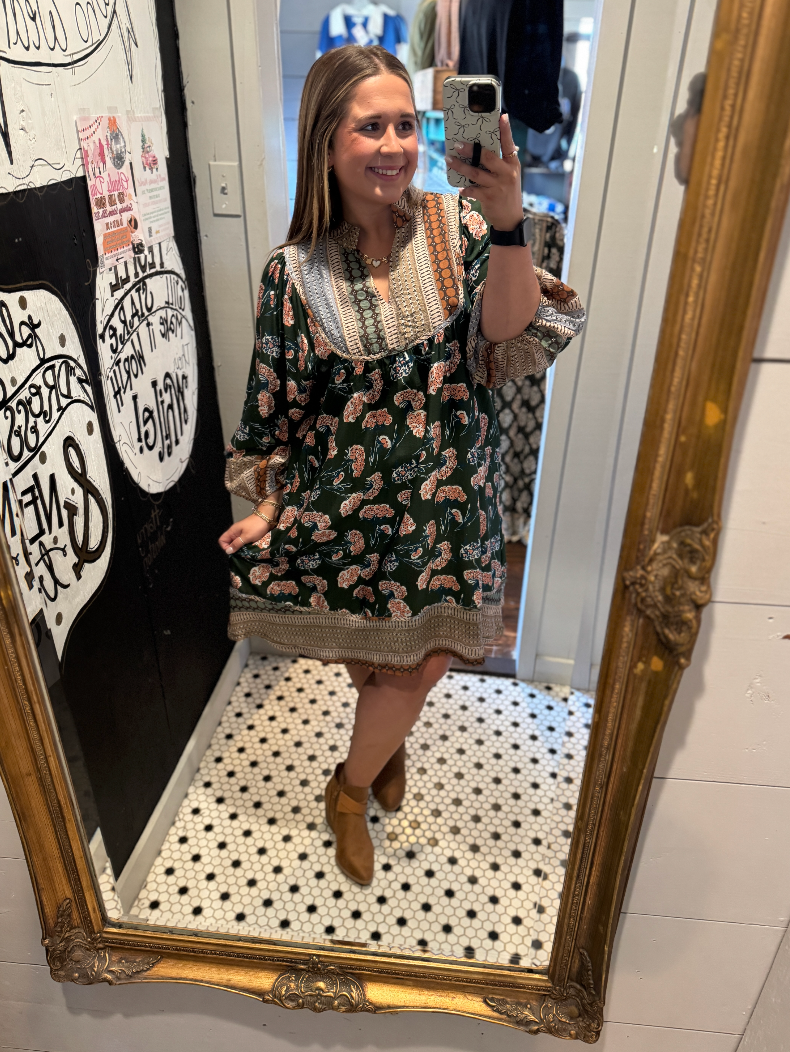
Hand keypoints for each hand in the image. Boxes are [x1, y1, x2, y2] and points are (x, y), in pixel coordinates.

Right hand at [218, 513, 271, 554]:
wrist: (267, 518)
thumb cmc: (256, 526)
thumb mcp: (246, 537)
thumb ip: (236, 544)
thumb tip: (228, 551)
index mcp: (232, 531)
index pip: (222, 540)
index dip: (225, 547)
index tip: (233, 552)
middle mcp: (235, 532)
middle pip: (229, 543)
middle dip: (234, 549)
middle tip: (241, 554)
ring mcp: (241, 533)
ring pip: (237, 543)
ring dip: (240, 548)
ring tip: (246, 552)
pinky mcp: (248, 534)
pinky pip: (243, 542)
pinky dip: (245, 546)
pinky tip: (250, 549)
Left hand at [446, 114, 522, 231]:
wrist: (511, 218)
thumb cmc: (507, 193)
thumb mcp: (510, 175)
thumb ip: (502, 162)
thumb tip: (487, 147)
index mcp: (512, 164)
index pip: (509, 144)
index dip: (506, 130)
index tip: (501, 116)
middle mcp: (506, 173)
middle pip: (487, 157)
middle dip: (471, 150)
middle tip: (458, 144)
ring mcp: (498, 186)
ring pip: (476, 173)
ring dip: (460, 166)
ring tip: (449, 160)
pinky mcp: (489, 198)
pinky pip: (473, 190)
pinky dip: (465, 188)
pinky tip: (459, 187)